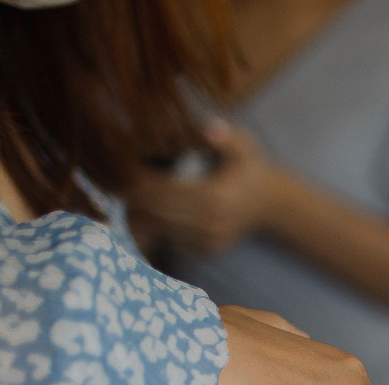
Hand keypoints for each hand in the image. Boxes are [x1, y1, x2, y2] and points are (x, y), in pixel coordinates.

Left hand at [125, 122, 276, 256]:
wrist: (271, 204)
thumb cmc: (250, 169)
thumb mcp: (245, 146)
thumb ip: (228, 137)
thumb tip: (210, 130)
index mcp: (216, 198)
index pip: (167, 192)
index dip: (143, 181)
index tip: (126, 169)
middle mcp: (212, 224)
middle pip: (159, 212)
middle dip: (136, 198)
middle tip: (117, 183)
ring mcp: (210, 240)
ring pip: (162, 229)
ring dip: (140, 214)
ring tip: (127, 196)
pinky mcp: (207, 250)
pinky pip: (172, 239)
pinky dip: (155, 226)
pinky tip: (144, 212)